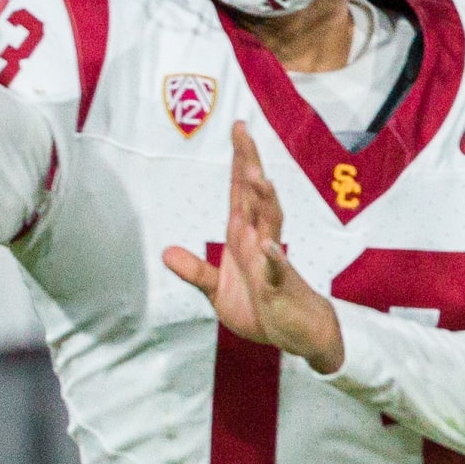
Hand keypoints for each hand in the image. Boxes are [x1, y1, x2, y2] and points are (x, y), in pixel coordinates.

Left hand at [162, 121, 344, 371]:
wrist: (297, 334)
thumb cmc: (261, 308)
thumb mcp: (217, 292)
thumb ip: (196, 271)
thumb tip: (166, 253)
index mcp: (243, 237)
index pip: (240, 193)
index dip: (239, 162)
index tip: (239, 129)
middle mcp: (259, 241)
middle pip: (254, 196)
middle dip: (249, 164)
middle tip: (243, 131)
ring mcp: (271, 261)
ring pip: (270, 223)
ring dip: (264, 200)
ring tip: (257, 176)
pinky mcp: (279, 285)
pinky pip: (277, 270)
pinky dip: (274, 259)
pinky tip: (270, 247)